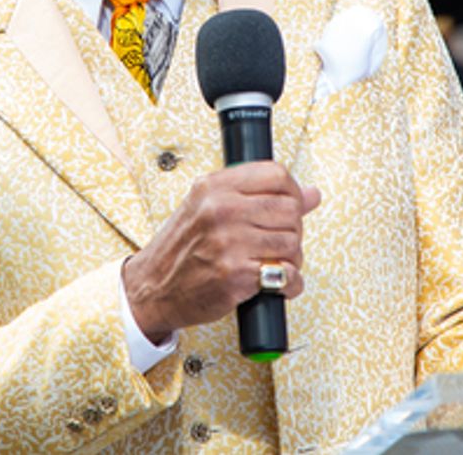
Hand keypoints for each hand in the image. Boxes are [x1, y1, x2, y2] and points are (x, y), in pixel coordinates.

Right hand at [122, 162, 321, 343]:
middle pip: (290, 209)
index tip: (290, 207)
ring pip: (292, 242)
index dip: (292, 192)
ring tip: (274, 263)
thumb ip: (255, 197)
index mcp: (214, 187)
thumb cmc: (180, 250)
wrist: (152, 288)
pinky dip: (290, 284)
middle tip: (280, 241)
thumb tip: (311, 194)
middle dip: (294, 229)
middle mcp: (221, 210)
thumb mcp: (206, 208)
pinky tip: (275, 284)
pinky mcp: (237, 275)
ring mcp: (229, 242)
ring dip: (291, 258)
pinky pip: (287, 275)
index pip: (276, 174)